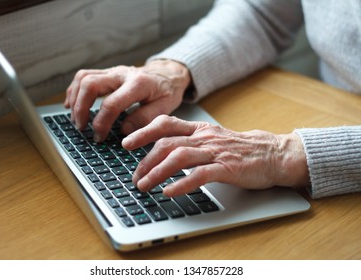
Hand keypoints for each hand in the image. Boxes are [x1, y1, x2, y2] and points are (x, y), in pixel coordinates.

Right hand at [64, 60, 190, 141]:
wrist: (168, 74)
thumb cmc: (167, 92)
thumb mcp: (165, 108)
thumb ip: (145, 119)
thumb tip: (124, 130)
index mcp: (138, 84)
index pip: (111, 103)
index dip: (101, 123)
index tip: (99, 137)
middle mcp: (122, 74)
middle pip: (90, 84)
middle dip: (81, 109)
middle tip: (82, 128)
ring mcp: (113, 71)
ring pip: (84, 78)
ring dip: (75, 99)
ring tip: (76, 119)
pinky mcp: (107, 72)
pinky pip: (84, 76)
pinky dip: (74, 90)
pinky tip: (72, 104)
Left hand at [122, 115, 309, 196]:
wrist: (272, 153)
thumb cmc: (240, 149)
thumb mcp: (212, 139)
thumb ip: (190, 142)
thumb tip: (163, 152)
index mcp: (200, 129)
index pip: (166, 124)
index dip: (144, 131)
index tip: (126, 142)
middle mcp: (204, 137)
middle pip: (167, 143)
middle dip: (145, 160)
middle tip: (135, 176)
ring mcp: (216, 152)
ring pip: (179, 157)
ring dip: (157, 172)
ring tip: (144, 185)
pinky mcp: (227, 168)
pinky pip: (200, 175)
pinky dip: (182, 184)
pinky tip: (169, 192)